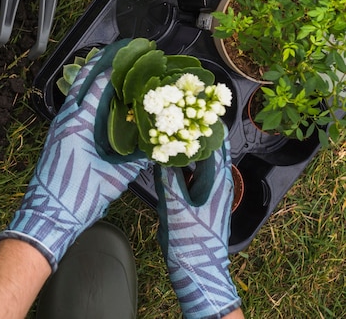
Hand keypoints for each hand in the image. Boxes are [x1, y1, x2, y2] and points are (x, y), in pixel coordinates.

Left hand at [0, 48, 151, 270]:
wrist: (48, 216)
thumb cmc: (79, 196)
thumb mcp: (115, 178)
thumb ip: (136, 160)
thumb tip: (157, 147)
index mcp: (78, 123)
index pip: (99, 85)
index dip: (116, 67)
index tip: (132, 53)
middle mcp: (66, 119)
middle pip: (83, 82)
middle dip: (100, 64)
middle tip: (119, 50)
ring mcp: (59, 127)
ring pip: (76, 94)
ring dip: (91, 79)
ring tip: (109, 67)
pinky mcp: (58, 137)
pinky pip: (74, 108)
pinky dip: (86, 97)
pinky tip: (98, 101)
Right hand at [155, 135, 240, 318]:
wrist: (198, 272)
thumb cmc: (191, 242)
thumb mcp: (175, 207)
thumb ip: (168, 178)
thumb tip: (161, 152)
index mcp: (218, 182)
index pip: (216, 145)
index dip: (206, 126)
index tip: (193, 108)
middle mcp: (218, 184)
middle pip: (209, 151)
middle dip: (195, 134)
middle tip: (176, 117)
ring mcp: (210, 193)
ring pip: (201, 162)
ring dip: (189, 148)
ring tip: (171, 133)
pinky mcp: (200, 201)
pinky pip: (193, 175)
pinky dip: (183, 165)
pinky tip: (169, 161)